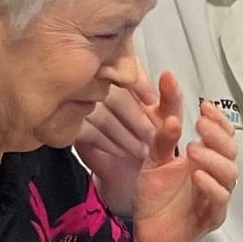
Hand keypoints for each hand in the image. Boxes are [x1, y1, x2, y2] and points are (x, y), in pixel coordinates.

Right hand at [76, 71, 159, 213]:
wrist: (130, 172)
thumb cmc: (148, 139)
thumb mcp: (168, 117)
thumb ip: (172, 97)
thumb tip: (168, 76)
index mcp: (122, 77)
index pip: (126, 69)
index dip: (140, 85)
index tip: (152, 103)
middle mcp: (97, 86)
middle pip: (112, 93)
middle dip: (135, 118)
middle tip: (151, 136)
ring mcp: (80, 106)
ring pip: (99, 113)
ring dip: (124, 134)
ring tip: (142, 150)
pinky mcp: (71, 127)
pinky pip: (87, 131)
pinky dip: (107, 143)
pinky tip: (121, 151)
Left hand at [129, 72, 237, 241]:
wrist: (146, 235)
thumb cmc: (154, 199)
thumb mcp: (154, 160)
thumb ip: (162, 132)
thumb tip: (168, 90)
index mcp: (204, 160)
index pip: (222, 135)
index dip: (218, 120)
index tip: (204, 106)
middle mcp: (213, 177)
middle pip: (230, 152)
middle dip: (217, 135)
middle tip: (199, 125)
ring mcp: (213, 198)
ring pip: (230, 175)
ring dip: (214, 159)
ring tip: (193, 149)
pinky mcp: (209, 219)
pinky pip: (219, 202)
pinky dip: (211, 187)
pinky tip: (197, 176)